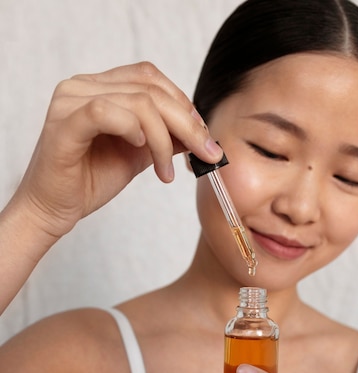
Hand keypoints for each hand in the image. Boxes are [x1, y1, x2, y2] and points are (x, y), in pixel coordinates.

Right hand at [12, 62, 221, 238]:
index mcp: (99, 87)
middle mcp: (83, 86)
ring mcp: (71, 102)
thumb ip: (164, 138)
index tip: (202, 136)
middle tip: (205, 154)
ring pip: (136, 102)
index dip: (182, 103)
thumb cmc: (89, 181)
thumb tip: (200, 132)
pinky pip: (105, 111)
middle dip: (186, 124)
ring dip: (163, 139)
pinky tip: (140, 151)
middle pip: (149, 89)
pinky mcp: (63, 124)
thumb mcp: (138, 155)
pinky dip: (132, 130)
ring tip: (166, 171)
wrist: (55, 210)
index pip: (149, 78)